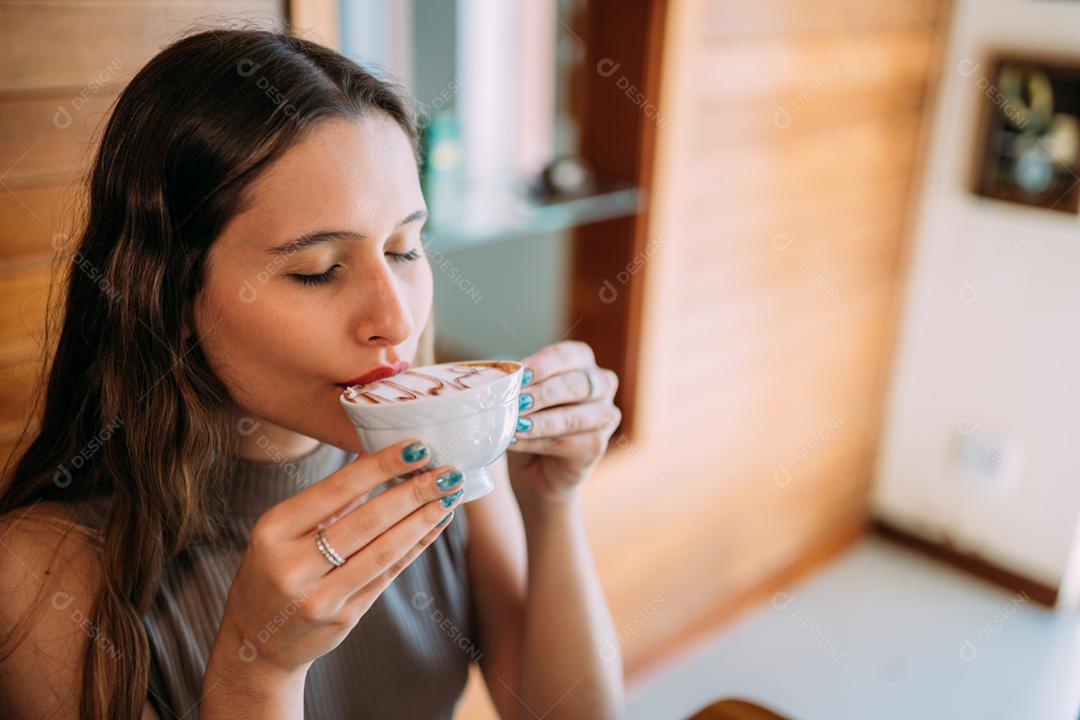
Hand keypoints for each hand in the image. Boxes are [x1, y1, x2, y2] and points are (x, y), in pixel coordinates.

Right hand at [207, 439, 466, 683]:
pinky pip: (388, 574)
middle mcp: (293, 566)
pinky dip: (415, 546)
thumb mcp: (282, 530)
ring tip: (449, 496)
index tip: (416, 448)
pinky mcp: (344, 618)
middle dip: (414, 493)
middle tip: (447, 472)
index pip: (335, 490)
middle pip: (366, 521)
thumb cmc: (272, 571)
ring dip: (423, 520)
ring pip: (383, 551)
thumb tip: (373, 454)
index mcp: (274, 531)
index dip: (380, 467)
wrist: (258, 644)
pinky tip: (436, 524)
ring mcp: (319, 597)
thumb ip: (328, 499)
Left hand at [507, 341, 621, 504]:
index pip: (567, 356)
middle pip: (576, 385)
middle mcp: (601, 385)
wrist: (534, 466)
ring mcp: (604, 416)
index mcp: (581, 361)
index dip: (543, 364)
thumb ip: (517, 387)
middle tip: (518, 401)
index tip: (520, 373)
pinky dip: (538, 441)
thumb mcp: (520, 396)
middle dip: (544, 393)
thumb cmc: (529, 420)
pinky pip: (568, 442)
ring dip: (542, 421)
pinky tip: (517, 440)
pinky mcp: (596, 445)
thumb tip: (503, 381)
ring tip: (516, 425)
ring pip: (575, 417)